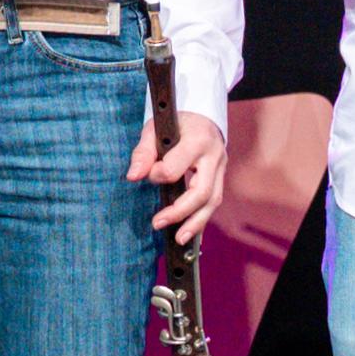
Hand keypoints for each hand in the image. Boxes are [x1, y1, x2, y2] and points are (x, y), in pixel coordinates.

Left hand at [129, 106, 228, 244]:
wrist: (203, 116)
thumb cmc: (176, 122)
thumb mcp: (156, 129)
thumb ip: (143, 153)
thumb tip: (133, 176)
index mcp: (197, 140)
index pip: (175, 167)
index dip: (157, 174)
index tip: (148, 174)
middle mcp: (214, 156)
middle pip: (202, 192)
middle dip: (180, 212)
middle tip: (157, 223)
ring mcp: (221, 168)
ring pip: (213, 201)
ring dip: (195, 223)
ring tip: (178, 239)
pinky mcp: (220, 178)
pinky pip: (213, 202)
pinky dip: (200, 219)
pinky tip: (188, 232)